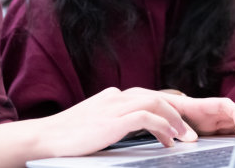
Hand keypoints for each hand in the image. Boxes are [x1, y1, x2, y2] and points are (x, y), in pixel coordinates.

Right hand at [35, 87, 197, 157]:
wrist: (44, 138)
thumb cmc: (67, 136)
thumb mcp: (95, 124)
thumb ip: (113, 122)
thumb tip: (131, 130)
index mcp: (112, 96)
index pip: (147, 95)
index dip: (168, 106)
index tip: (181, 119)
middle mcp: (115, 97)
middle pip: (156, 96)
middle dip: (177, 112)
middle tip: (190, 131)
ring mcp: (114, 107)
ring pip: (155, 103)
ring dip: (174, 120)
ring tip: (185, 137)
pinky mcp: (112, 121)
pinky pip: (146, 118)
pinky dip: (162, 126)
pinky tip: (168, 139)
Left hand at [157, 90, 234, 135]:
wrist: (162, 112)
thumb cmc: (166, 108)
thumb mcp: (170, 112)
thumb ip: (180, 123)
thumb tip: (193, 138)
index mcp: (204, 106)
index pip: (225, 105)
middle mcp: (214, 114)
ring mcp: (217, 124)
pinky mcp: (217, 134)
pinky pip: (231, 134)